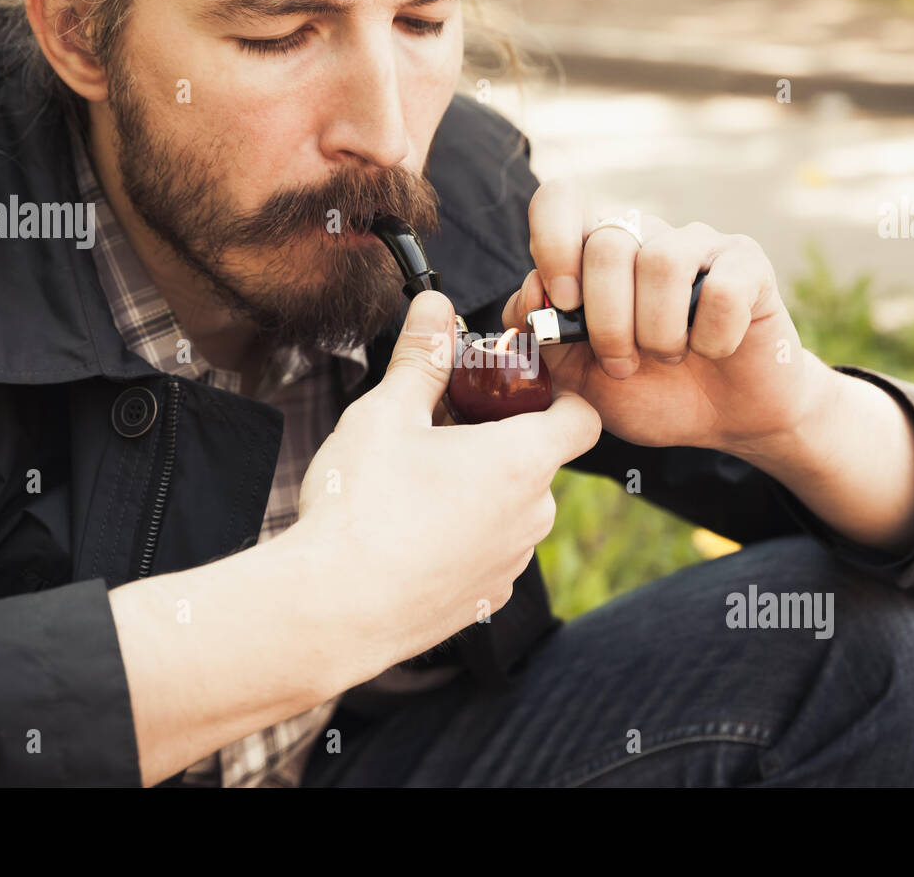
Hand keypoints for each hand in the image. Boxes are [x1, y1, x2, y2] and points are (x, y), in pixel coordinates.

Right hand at [297, 290, 601, 671]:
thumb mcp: (388, 413)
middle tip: (439, 428)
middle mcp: (534, 516)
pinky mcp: (485, 599)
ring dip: (479, 489)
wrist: (332, 609)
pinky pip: (488, 550)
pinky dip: (462, 535)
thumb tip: (435, 305)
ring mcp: (512, 563)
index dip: (558, 394)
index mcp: (523, 461)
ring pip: (511, 507)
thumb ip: (422, 356)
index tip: (513, 388)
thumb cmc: (362, 506)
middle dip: (498, 439)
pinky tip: (409, 532)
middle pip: (538, 460)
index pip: (582, 417)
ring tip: (415, 483)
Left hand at [502, 180, 836, 452]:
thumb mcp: (579, 377)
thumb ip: (544, 335)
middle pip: (606, 244)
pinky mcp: (748, 264)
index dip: (552, 245)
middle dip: (607, 323)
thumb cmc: (649, 392)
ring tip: (668, 357)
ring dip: (658, 332)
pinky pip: (721, 288)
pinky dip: (711, 337)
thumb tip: (531, 289)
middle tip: (622, 363)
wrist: (722, 423)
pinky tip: (714, 351)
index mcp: (595, 253)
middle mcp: (644, 235)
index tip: (563, 305)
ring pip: (661, 261)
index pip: (559, 201)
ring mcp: (699, 244)